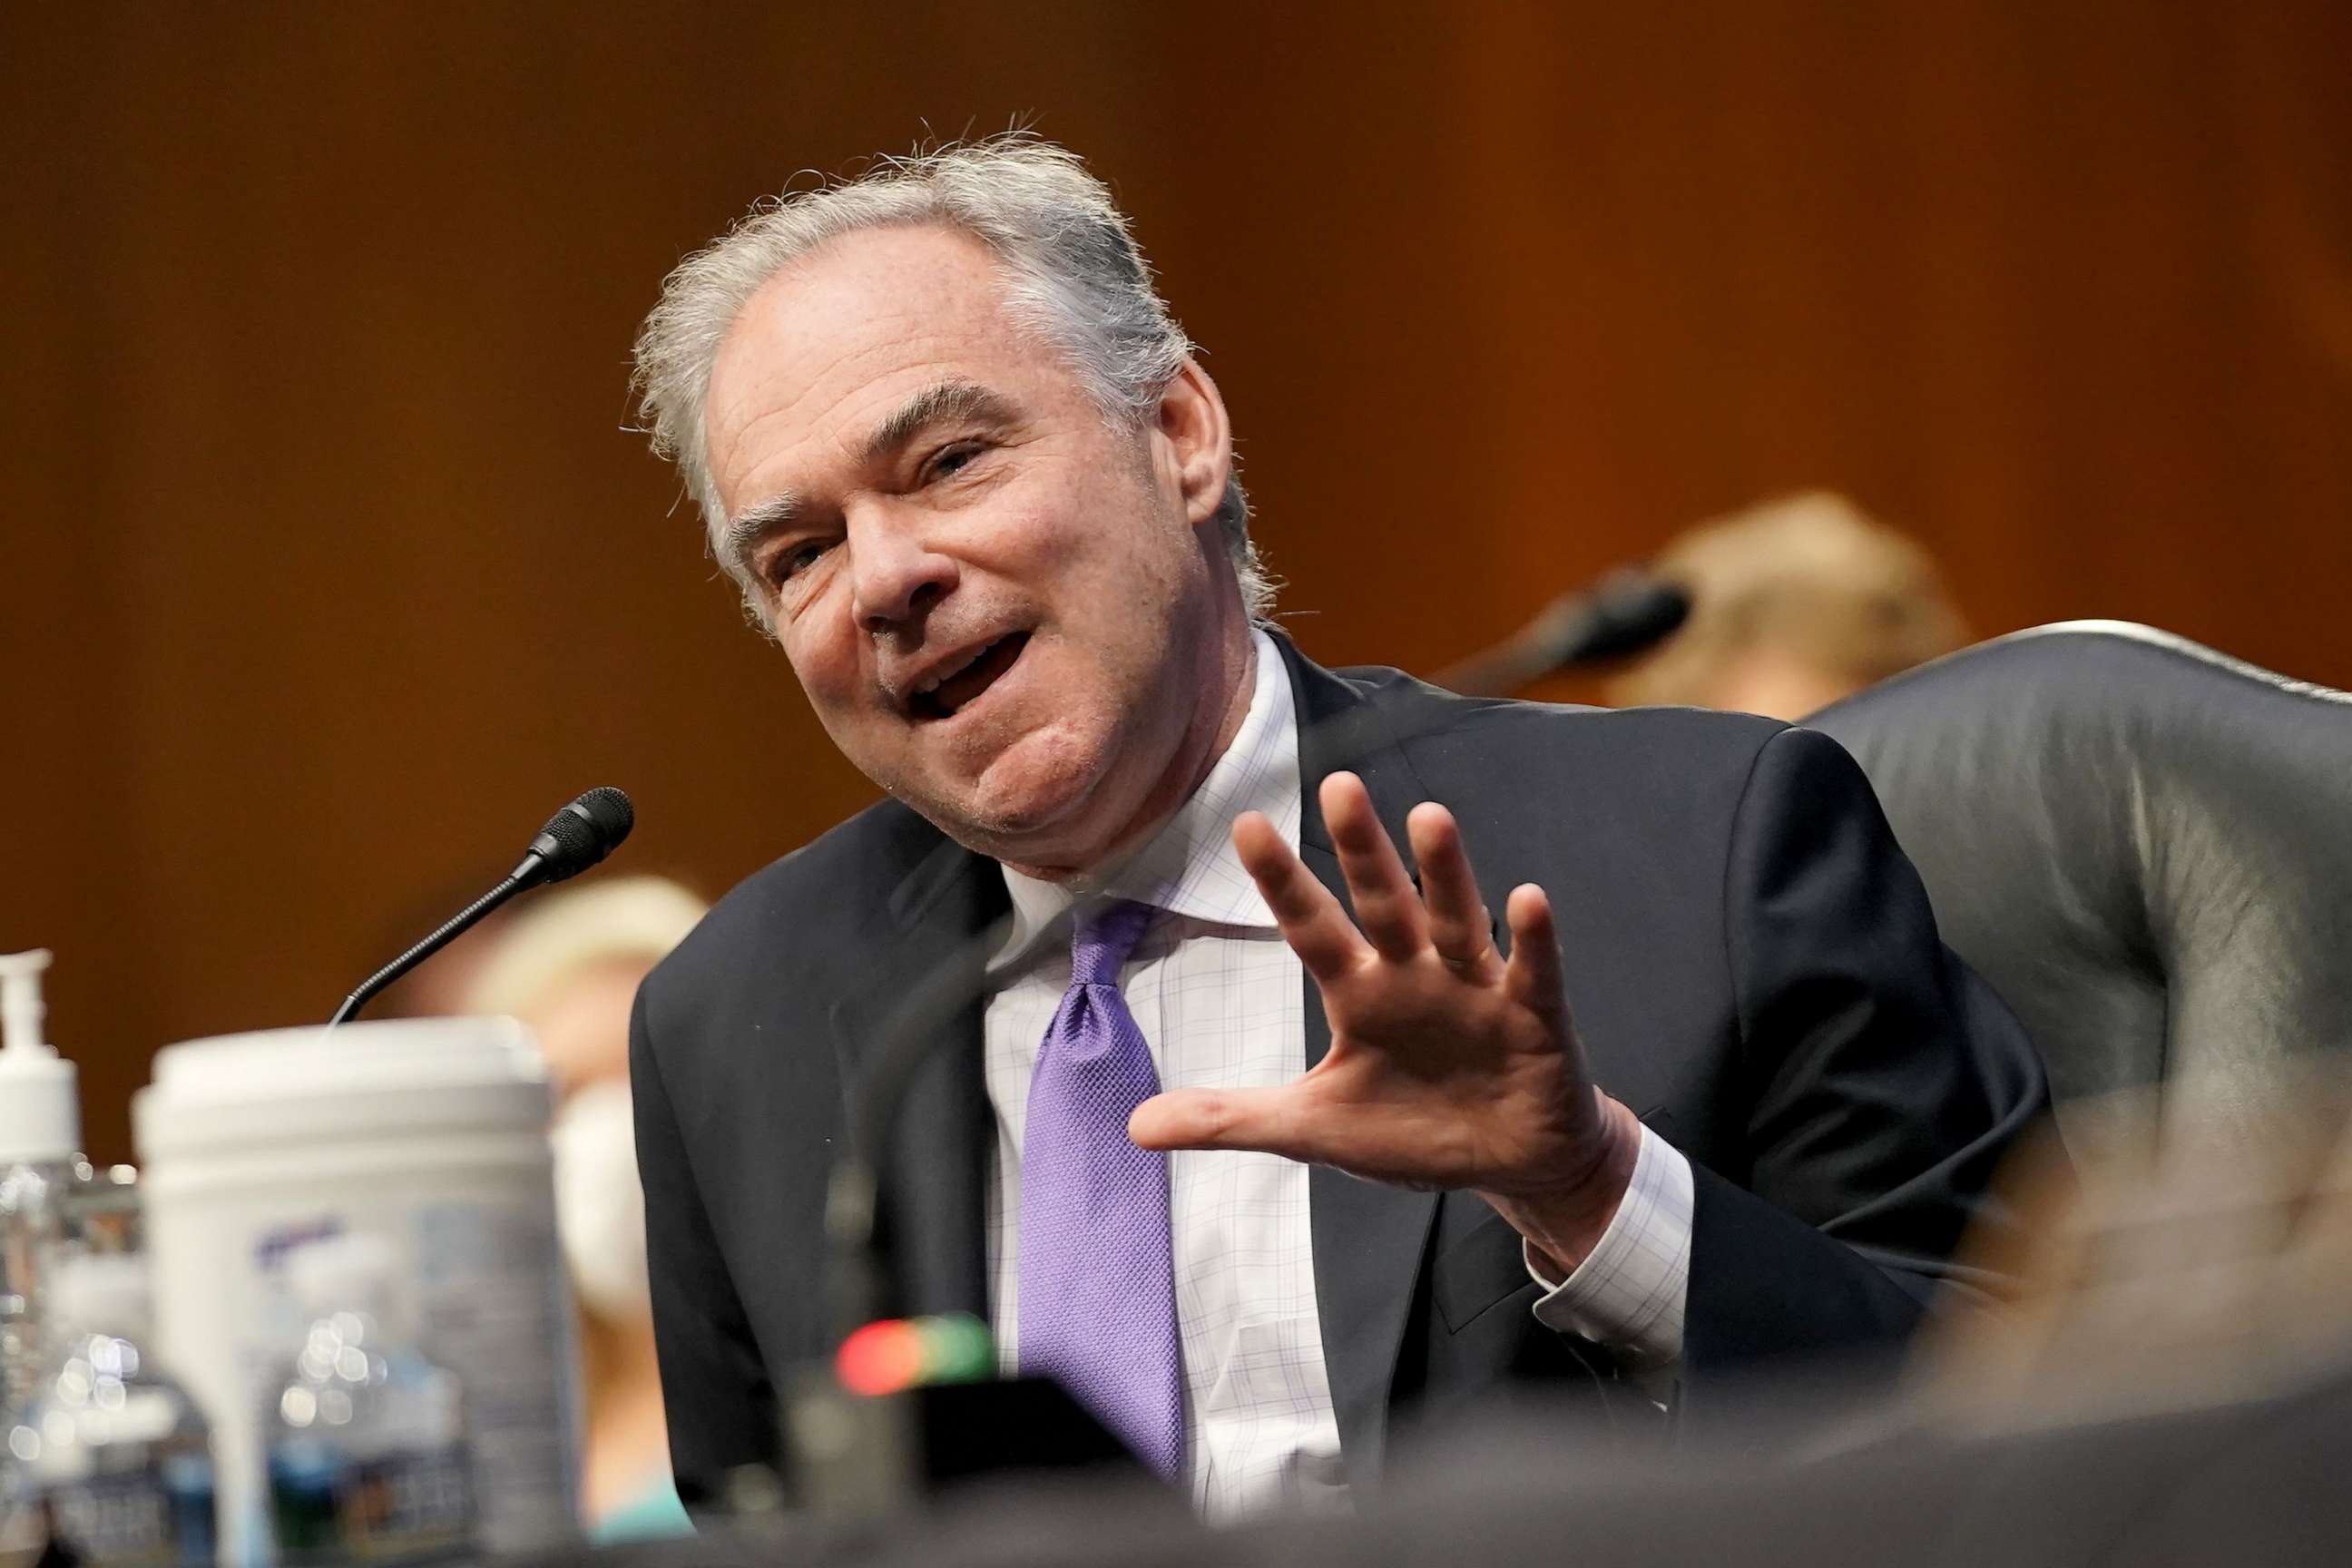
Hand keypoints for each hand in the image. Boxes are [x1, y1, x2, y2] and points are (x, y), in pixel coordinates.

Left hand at [1128, 771, 1642, 1271]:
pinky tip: (1527, 898)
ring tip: (1429, 817)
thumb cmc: (1412, 1129)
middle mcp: (1414, 974)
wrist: (1509, 1165)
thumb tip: (1134, 1126)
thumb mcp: (1314, 1129)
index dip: (1282, 882)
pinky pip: (1533, 973)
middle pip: (1382, 903)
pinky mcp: (1535, 1018)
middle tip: (1338, 785)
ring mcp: (1475, 990)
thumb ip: (1231, 1118)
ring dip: (1445, 872)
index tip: (1246, 825)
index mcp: (1360, 993)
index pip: (1312, 928)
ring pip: (1455, 919)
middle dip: (1362, 850)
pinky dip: (1533, 940)